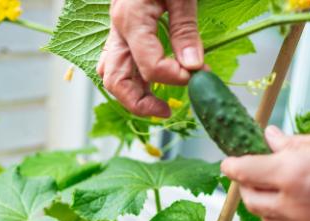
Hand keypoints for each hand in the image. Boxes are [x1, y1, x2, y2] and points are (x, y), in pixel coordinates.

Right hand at [97, 0, 203, 117]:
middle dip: (141, 104)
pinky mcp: (122, 28)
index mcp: (131, 19)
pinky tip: (150, 82)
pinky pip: (116, 62)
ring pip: (112, 75)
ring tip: (159, 102)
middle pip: (117, 81)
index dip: (175, 78)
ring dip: (133, 94)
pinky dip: (131, 78)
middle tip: (167, 111)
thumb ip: (185, 30)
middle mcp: (118, 28)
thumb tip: (193, 66)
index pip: (149, 66)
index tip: (197, 75)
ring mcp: (117, 29)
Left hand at [220, 118, 309, 220]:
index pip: (246, 171)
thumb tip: (272, 139)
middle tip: (249, 175)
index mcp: (291, 172)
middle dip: (246, 186)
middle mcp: (295, 202)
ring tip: (269, 193)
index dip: (234, 166)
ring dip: (263, 207)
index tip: (230, 162)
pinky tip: (288, 214)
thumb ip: (294, 143)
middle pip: (253, 200)